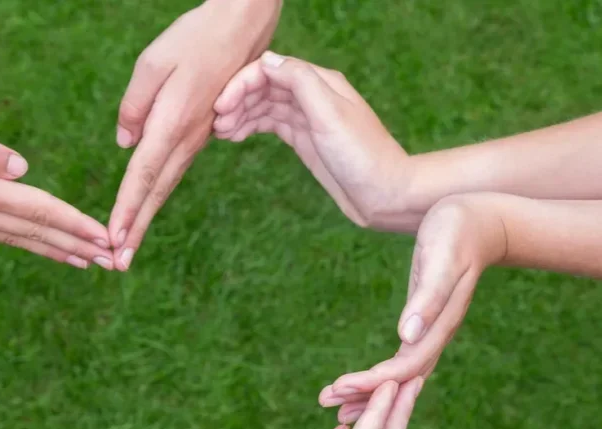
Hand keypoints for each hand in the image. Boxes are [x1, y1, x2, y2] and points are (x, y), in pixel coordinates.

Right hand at [0, 114, 113, 269]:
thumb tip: (23, 168)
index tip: (106, 239)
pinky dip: (30, 243)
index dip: (75, 225)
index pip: (40, 211)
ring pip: (23, 238)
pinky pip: (3, 236)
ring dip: (58, 249)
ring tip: (88, 261)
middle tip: (114, 260)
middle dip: (78, 245)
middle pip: (38, 232)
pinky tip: (41, 246)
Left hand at [110, 0, 280, 268]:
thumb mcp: (152, 63)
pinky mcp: (200, 132)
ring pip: (165, 185)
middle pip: (155, 193)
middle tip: (118, 265)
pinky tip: (146, 207)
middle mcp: (184, 140)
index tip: (113, 241)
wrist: (241, 29)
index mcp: (171, 125)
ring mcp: (195, 138)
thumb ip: (134, 106)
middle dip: (134, 229)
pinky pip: (172, 170)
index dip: (126, 210)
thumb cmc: (194, 38)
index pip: (142, 177)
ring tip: (128, 246)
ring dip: (145, 217)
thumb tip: (125, 144)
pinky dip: (157, 194)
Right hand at [214, 52, 416, 230]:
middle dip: (237, 100)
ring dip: (240, 114)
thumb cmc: (362, 155)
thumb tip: (267, 61)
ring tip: (221, 134)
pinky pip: (271, 124)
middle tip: (216, 125)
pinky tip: (235, 136)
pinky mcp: (305, 139)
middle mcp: (312, 96)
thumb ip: (300, 83)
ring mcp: (308, 118)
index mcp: (320, 82)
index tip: (221, 108)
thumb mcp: (330, 114)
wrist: (385, 195)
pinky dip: (251, 126)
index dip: (242, 84)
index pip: (270, 70)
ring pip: (265, 106)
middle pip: (264, 86)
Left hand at [319, 197, 504, 422]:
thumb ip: (428, 298)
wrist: (480, 224)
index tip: (341, 388)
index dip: (372, 381)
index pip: (403, 366)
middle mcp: (436, 335)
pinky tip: (361, 384)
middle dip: (364, 394)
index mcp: (440, 325)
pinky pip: (402, 360)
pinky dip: (380, 375)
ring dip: (369, 391)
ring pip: (400, 375)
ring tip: (335, 404)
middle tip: (326, 404)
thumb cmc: (458, 233)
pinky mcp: (425, 324)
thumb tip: (406, 334)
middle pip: (399, 379)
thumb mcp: (442, 259)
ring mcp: (432, 332)